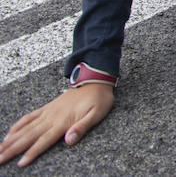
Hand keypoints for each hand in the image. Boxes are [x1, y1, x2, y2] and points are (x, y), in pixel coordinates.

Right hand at [0, 83, 114, 166]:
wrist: (96, 79)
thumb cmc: (99, 99)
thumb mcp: (97, 113)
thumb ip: (82, 127)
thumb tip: (69, 140)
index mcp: (63, 121)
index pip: (44, 140)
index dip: (32, 152)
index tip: (20, 163)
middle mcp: (51, 117)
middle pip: (29, 136)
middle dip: (12, 149)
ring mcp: (47, 112)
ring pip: (25, 128)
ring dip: (11, 140)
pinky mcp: (47, 108)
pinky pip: (29, 117)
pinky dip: (17, 126)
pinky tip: (9, 134)